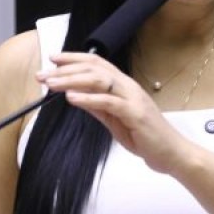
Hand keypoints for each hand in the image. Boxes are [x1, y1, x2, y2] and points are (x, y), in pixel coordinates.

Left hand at [36, 52, 192, 172]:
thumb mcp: (115, 121)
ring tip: (52, 84)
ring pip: (100, 81)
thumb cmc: (146, 138)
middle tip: (43, 75)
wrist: (171, 154)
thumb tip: (75, 96)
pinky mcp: (135, 114)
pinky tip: (72, 98)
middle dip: (65, 69)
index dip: (74, 59)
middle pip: (94, 69)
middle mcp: (128, 87)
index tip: (53, 60)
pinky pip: (109, 102)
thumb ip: (98, 107)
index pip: (97, 64)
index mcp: (124, 87)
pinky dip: (88, 99)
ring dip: (72, 80)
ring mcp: (133, 99)